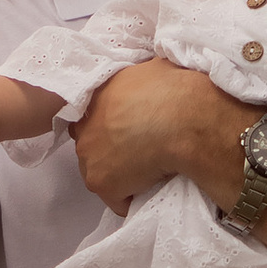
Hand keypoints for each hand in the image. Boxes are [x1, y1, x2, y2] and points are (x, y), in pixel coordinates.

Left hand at [68, 58, 236, 214]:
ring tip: (149, 171)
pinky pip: (117, 199)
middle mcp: (84, 122)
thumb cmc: (174, 90)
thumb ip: (143, 78)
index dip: (112, 124)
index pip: (94, 114)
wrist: (181, 119)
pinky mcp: (100, 182)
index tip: (131, 130)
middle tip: (141, 150)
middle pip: (94, 142)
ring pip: (103, 170)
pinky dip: (133, 198)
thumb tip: (154, 77)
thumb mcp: (157, 68)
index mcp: (98, 93)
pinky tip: (153, 189)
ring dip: (122, 173)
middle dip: (113, 148)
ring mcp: (88, 154)